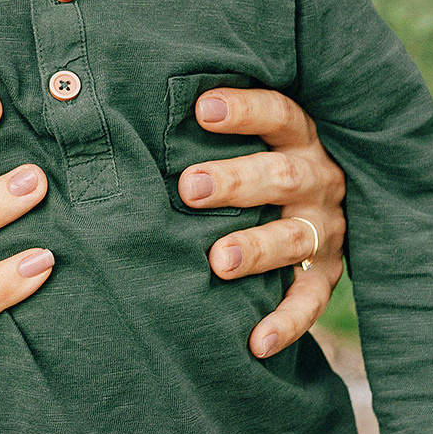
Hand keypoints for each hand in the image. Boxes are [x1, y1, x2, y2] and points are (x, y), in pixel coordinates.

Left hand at [182, 88, 348, 357]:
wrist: (324, 199)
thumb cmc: (255, 155)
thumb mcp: (243, 131)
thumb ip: (199, 119)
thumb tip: (104, 91)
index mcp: (298, 136)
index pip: (278, 114)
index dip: (244, 110)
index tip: (201, 109)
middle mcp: (317, 178)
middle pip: (280, 176)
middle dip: (236, 182)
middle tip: (189, 188)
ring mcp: (325, 227)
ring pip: (294, 237)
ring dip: (257, 249)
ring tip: (218, 261)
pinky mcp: (328, 271)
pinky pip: (311, 300)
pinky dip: (287, 322)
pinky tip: (257, 342)